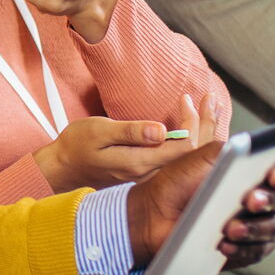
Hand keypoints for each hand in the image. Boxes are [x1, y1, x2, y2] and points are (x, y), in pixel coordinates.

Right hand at [33, 95, 206, 191]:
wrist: (64, 168)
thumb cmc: (77, 145)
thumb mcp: (99, 131)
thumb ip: (131, 132)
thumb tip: (162, 130)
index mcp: (139, 162)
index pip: (183, 146)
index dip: (194, 122)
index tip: (189, 99)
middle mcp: (149, 174)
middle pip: (191, 154)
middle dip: (206, 124)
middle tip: (211, 99)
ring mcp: (149, 176)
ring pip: (187, 158)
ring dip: (202, 131)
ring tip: (209, 107)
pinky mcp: (147, 173)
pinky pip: (177, 159)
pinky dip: (191, 140)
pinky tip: (195, 126)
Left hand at [125, 148, 274, 271]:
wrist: (153, 213)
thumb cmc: (179, 181)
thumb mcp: (203, 157)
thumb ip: (232, 149)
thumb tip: (255, 150)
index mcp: (256, 171)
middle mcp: (261, 197)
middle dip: (269, 199)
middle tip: (249, 200)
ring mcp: (254, 225)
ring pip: (272, 227)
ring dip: (254, 227)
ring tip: (230, 227)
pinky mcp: (244, 249)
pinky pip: (256, 251)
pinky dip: (242, 248)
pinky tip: (224, 244)